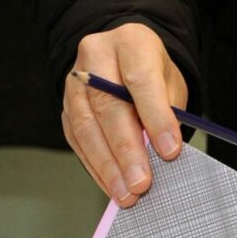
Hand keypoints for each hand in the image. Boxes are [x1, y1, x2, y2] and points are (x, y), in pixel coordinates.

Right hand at [61, 23, 187, 206]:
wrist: (126, 61)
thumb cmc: (153, 76)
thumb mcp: (170, 85)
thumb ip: (167, 114)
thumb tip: (162, 156)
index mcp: (131, 43)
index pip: (140, 81)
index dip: (156, 118)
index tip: (170, 152)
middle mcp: (96, 57)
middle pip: (108, 108)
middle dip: (127, 152)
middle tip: (142, 183)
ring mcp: (76, 83)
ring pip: (87, 128)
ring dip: (108, 167)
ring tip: (126, 194)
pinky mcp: (66, 108)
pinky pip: (78, 142)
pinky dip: (96, 169)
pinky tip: (111, 187)